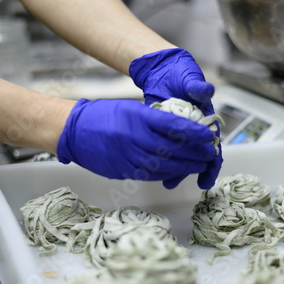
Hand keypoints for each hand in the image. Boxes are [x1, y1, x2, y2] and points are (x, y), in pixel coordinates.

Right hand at [57, 99, 216, 187]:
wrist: (74, 131)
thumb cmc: (103, 116)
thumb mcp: (131, 108)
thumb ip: (154, 119)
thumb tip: (179, 129)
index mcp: (139, 118)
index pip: (174, 126)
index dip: (195, 133)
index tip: (208, 135)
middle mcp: (136, 138)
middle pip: (174, 149)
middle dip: (196, 152)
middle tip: (210, 152)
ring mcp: (130, 157)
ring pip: (165, 165)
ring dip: (186, 166)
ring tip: (199, 164)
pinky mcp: (124, 171)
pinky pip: (151, 175)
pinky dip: (168, 173)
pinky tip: (178, 171)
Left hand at [129, 48, 221, 188]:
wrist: (164, 70)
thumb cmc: (182, 74)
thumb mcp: (190, 78)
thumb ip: (198, 87)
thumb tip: (207, 90)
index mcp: (205, 119)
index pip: (213, 143)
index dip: (213, 159)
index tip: (210, 171)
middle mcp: (193, 130)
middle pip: (198, 155)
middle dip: (197, 170)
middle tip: (198, 184)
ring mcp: (178, 133)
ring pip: (180, 156)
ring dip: (177, 170)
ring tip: (169, 183)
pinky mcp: (163, 133)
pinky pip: (164, 150)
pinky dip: (162, 161)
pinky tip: (155, 171)